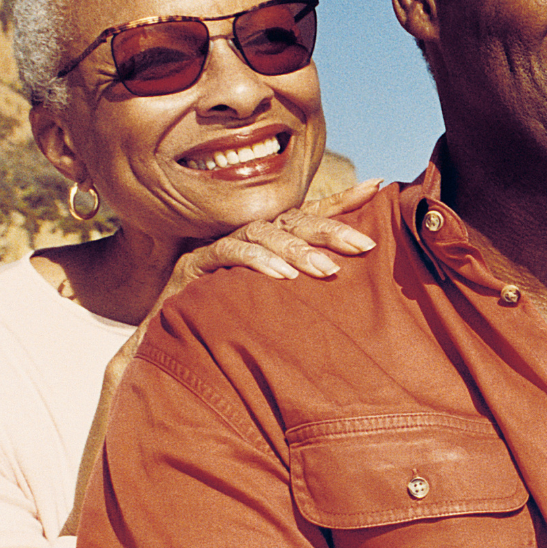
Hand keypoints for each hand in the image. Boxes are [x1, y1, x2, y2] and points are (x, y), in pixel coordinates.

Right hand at [62, 179, 384, 535]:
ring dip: (297, 251)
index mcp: (269, 244)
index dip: (341, 200)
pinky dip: (255, 261)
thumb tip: (358, 295)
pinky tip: (280, 277)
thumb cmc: (231, 340)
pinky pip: (227, 253)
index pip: (308, 215)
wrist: (168, 360)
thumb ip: (310, 300)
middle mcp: (244, 239)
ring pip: (263, 234)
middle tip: (365, 246)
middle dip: (330, 229)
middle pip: (292, 221)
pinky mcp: (194, 266)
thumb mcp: (281, 317)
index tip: (378, 187)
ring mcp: (218, 249)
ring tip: (328, 271)